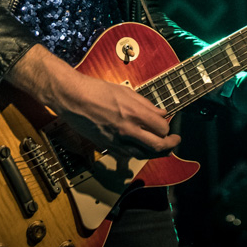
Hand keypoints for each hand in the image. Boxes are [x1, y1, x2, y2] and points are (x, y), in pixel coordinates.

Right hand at [6, 45, 179, 159]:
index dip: (168, 126)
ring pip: (143, 155)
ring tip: (162, 148)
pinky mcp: (106, 146)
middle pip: (157, 146)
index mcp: (133, 113)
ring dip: (156, 153)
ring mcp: (116, 140)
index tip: (168, 123)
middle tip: (175, 141)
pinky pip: (126, 156)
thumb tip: (161, 113)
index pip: (162, 127)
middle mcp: (127, 129)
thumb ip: (145, 104)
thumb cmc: (96, 90)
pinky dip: (137, 154)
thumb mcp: (125, 91)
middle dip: (170, 145)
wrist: (72, 97)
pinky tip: (141, 150)